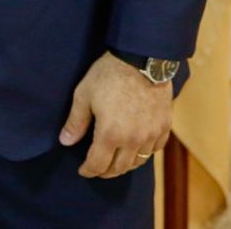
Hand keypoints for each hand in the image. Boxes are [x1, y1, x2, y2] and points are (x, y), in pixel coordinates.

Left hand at [59, 52, 172, 178]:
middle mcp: (133, 140)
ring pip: (139, 161)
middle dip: (106, 171)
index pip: (98, 164)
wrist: (143, 58)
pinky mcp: (164, 125)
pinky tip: (138, 148)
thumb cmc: (109, 74)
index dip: (88, 171)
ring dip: (125, 165)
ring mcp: (151, 134)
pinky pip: (155, 148)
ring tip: (116, 161)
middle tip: (98, 168)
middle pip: (119, 168)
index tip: (83, 171)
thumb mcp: (84, 94)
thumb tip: (65, 142)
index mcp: (110, 134)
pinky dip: (145, 152)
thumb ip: (76, 122)